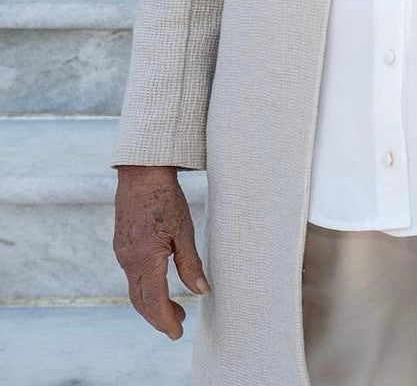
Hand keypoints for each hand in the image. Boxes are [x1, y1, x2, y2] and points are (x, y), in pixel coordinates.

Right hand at [113, 165, 208, 338]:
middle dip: (159, 317)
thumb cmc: (166, 199)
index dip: (165, 321)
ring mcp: (122, 254)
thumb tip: (202, 291)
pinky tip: (158, 285)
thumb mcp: (184, 230)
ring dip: (152, 304)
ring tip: (173, 310)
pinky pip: (131, 276)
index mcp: (145, 260)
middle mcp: (129, 262)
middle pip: (141, 302)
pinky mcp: (122, 246)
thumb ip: (190, 264)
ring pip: (135, 290)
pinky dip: (145, 289)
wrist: (141, 174)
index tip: (177, 333)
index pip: (154, 302)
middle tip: (178, 326)